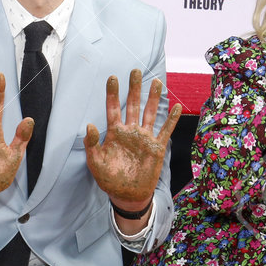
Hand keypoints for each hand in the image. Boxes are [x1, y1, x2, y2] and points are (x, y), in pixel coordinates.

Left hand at [84, 69, 181, 209]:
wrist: (127, 195)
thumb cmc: (109, 179)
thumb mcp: (95, 162)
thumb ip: (91, 144)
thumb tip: (89, 125)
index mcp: (115, 133)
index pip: (113, 109)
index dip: (113, 94)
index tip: (112, 78)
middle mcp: (131, 131)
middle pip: (133, 105)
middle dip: (134, 89)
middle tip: (135, 71)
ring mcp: (144, 138)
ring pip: (150, 114)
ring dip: (153, 98)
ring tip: (156, 82)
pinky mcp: (157, 148)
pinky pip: (165, 131)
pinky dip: (171, 119)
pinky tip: (176, 107)